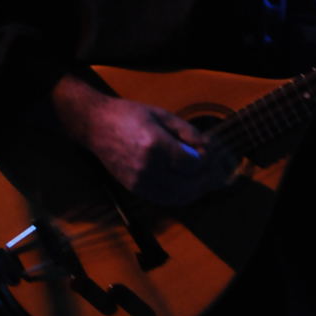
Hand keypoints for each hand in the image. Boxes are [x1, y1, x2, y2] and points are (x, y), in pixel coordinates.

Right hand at [52, 76, 235, 204]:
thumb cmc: (129, 115)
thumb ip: (187, 132)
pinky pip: (164, 200)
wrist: (97, 126)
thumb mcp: (163, 115)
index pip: (193, 164)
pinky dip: (181, 196)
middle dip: (207, 180)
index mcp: (155, 145)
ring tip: (207, 180)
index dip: (207, 160)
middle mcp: (147, 168)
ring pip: (178, 198)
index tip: (212, 152)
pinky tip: (189, 186)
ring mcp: (139, 182)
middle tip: (218, 171)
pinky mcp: (134, 189)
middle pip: (189, 186)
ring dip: (197, 191)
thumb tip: (208, 148)